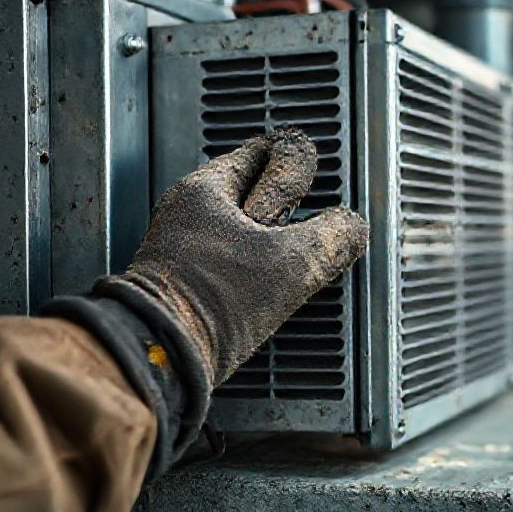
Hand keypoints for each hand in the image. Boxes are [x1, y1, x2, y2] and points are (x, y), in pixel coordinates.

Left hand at [104, 127, 367, 385]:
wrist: (160, 361)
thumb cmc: (210, 305)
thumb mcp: (293, 263)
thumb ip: (332, 236)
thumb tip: (351, 229)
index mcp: (205, 190)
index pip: (262, 151)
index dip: (296, 165)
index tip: (314, 182)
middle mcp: (187, 213)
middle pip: (254, 191)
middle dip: (287, 211)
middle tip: (302, 233)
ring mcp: (182, 249)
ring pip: (243, 230)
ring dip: (272, 245)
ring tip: (287, 267)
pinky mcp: (184, 284)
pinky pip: (231, 262)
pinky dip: (254, 271)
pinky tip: (266, 293)